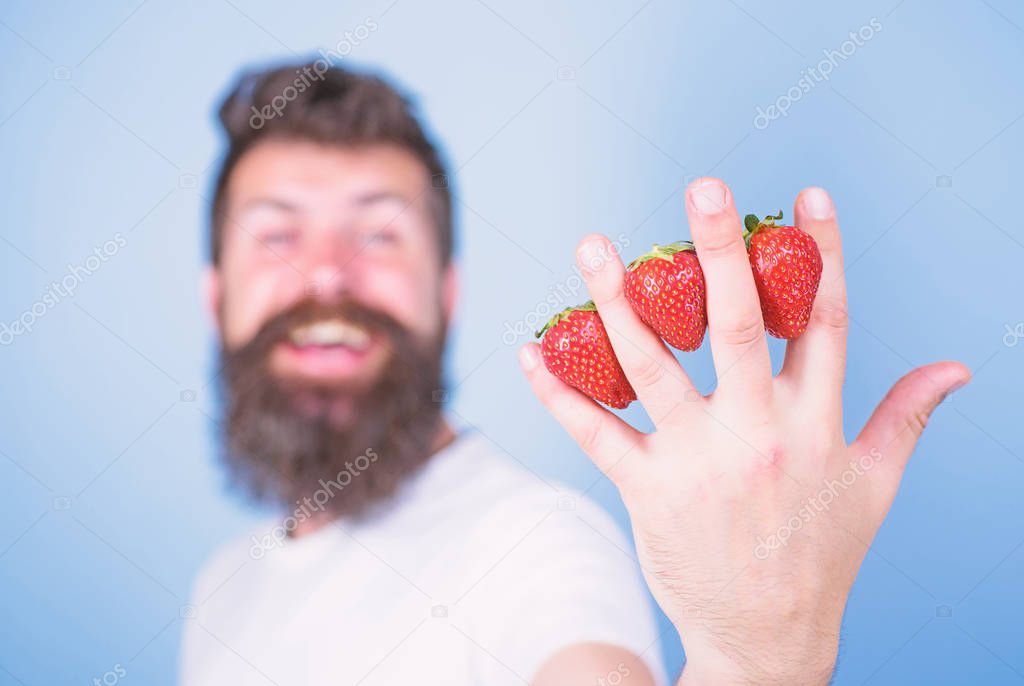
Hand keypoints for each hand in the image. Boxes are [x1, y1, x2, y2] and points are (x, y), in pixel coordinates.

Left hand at [519, 178, 969, 684]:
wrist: (767, 637)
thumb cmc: (822, 552)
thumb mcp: (875, 485)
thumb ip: (907, 416)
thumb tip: (957, 367)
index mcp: (817, 424)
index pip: (826, 323)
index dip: (820, 254)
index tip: (808, 195)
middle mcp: (758, 434)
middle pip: (739, 326)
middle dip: (719, 253)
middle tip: (700, 188)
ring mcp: (698, 461)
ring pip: (652, 367)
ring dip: (615, 303)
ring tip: (593, 246)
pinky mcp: (646, 489)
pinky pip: (595, 432)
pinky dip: (558, 391)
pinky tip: (529, 350)